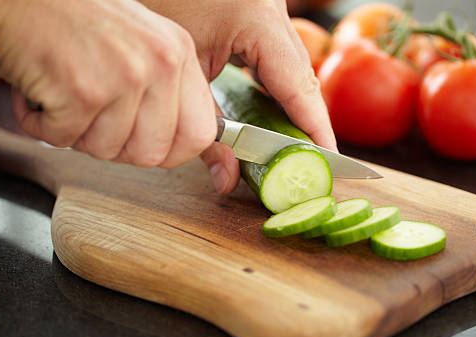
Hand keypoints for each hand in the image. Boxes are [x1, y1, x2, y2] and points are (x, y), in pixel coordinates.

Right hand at [0, 0, 216, 169]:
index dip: (173, 152)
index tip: (150, 146)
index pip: (200, 134)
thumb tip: (193, 143)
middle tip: (94, 118)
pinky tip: (41, 91)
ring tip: (65, 94)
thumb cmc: (71, 21)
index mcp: (179, 53)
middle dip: (117, 147)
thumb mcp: (141, 46)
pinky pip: (65, 140)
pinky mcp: (82, 90)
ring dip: (76, 133)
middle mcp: (159, 63)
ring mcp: (123, 77)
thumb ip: (169, 92)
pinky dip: (42, 124)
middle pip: (153, 154)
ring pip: (108, 151)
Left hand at [141, 0, 336, 191]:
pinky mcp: (256, 9)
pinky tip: (274, 114)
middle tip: (312, 161)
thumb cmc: (149, 10)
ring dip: (295, 106)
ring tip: (297, 144)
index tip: (327, 161)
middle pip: (302, 75)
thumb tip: (227, 180)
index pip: (298, 84)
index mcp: (257, 17)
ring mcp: (266, 5)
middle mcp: (271, 7)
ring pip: (293, 65)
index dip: (315, 128)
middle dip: (307, 122)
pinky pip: (277, 55)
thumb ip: (208, 132)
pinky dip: (278, 87)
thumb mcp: (182, 78)